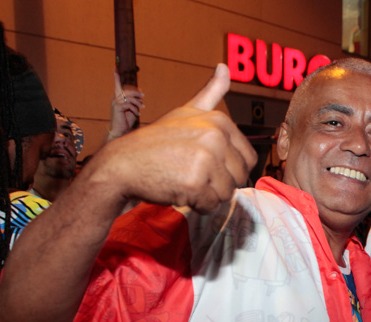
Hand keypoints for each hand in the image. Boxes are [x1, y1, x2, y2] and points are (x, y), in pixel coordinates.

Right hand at [90, 64, 257, 211]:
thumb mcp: (186, 112)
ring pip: (226, 193)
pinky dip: (197, 205)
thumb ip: (210, 93)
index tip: (206, 164)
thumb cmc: (156, 142)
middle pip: (239, 177)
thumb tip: (225, 66)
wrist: (122, 164)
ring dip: (207, 196)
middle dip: (218, 183)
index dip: (229, 169)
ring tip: (184, 181)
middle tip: (192, 174)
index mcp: (219, 121)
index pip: (248, 159)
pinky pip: (211, 205)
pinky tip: (179, 190)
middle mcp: (215, 137)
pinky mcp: (194, 182)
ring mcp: (205, 159)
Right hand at [108, 70, 144, 140]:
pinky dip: (134, 109)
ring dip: (137, 102)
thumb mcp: (133, 109)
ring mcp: (115, 103)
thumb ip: (135, 101)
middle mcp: (115, 99)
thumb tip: (140, 93)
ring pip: (128, 97)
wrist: (121, 131)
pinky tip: (137, 114)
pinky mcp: (117, 108)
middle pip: (126, 91)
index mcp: (118, 98)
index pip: (117, 86)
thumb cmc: (127, 120)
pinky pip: (128, 104)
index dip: (116, 78)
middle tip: (143, 95)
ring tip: (143, 107)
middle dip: (136, 92)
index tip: (115, 69)